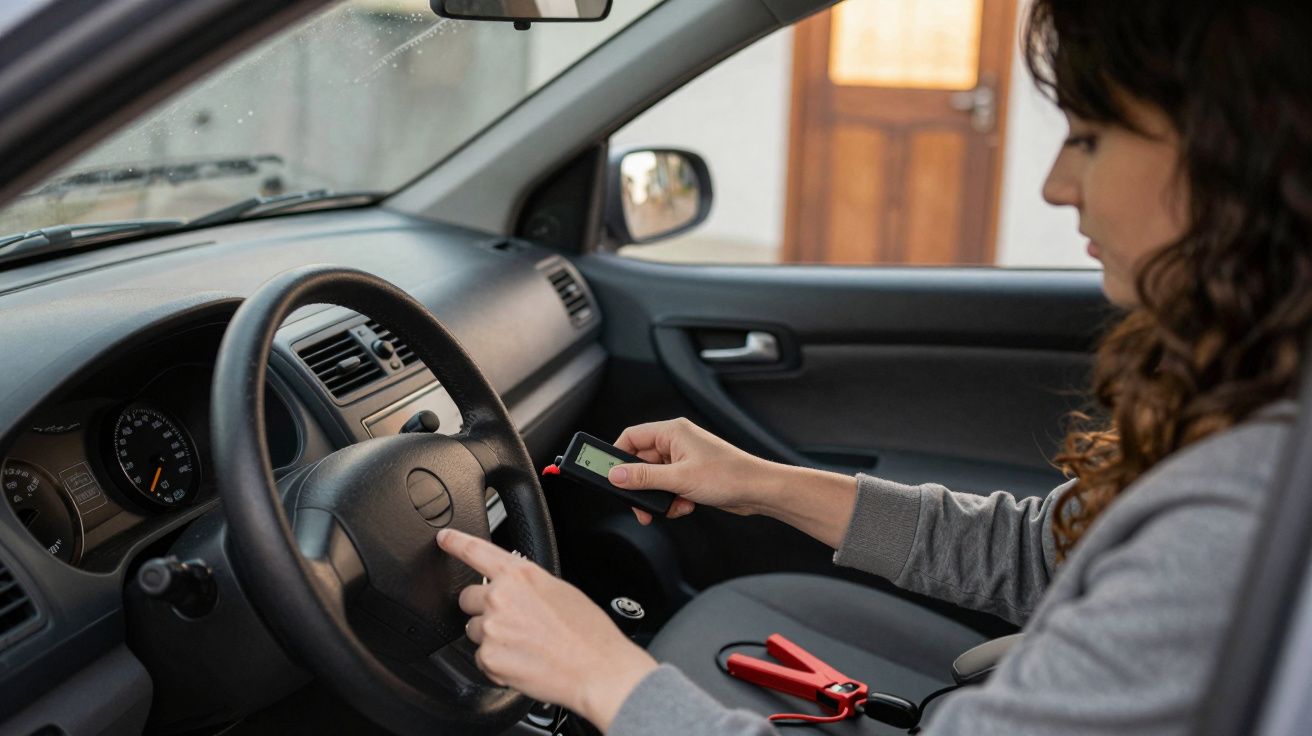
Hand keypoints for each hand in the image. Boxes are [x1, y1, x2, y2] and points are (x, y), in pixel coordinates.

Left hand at [437, 528, 657, 731]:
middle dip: (482, 608)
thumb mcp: (559, 590)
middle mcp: (501, 597)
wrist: (596, 668)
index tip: (444, 538)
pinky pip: (481, 657)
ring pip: (473, 630)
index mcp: (520, 575)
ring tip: (523, 645)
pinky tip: (522, 661)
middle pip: (467, 597)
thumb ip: (526, 585)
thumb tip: (512, 589)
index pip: (476, 551)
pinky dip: (497, 661)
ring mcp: (492, 628)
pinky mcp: (489, 657)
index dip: (456, 542)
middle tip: (511, 622)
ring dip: (490, 636)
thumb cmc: (587, 632)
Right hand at [608, 417, 776, 524]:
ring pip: (655, 478)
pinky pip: (669, 487)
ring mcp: (684, 459)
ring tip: (672, 505)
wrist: (758, 490)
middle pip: (640, 462)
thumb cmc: (729, 475)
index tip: (610, 476)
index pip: (631, 437)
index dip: (617, 456)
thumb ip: (643, 478)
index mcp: (672, 432)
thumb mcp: (679, 479)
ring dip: (659, 496)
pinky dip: (673, 500)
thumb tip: (615, 475)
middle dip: (641, 486)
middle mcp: (676, 442)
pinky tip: (685, 505)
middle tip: (639, 505)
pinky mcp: (691, 474)